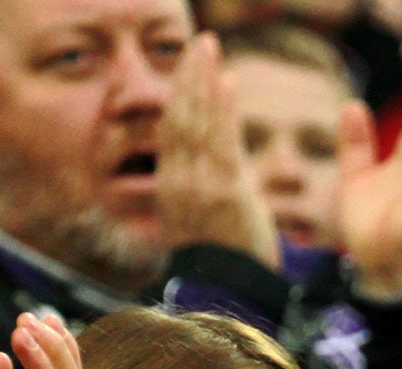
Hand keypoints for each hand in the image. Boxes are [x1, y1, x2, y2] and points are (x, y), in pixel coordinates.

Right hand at [156, 33, 279, 269]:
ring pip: (197, 124)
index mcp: (170, 187)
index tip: (188, 66)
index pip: (171, 129)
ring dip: (204, 82)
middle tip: (199, 42)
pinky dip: (222, 111)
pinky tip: (225, 84)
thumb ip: (205, 182)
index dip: (178, 94)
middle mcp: (180, 182)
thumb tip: (210, 153)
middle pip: (180, 117)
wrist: (230, 293)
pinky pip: (222, 143)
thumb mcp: (205, 216)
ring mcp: (201, 186)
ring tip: (209, 50)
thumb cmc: (225, 258)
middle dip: (189, 76)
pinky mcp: (227, 193)